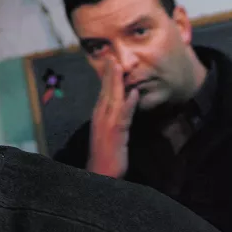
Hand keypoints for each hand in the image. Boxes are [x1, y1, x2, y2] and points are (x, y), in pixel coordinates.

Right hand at [86, 59, 138, 178]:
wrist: (100, 174)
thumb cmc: (106, 158)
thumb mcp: (109, 136)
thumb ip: (114, 122)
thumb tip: (121, 110)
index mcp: (99, 117)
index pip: (103, 93)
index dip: (107, 78)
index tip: (110, 63)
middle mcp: (100, 118)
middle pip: (105, 92)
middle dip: (109, 74)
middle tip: (112, 57)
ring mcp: (106, 125)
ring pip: (112, 99)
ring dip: (116, 82)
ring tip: (119, 66)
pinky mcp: (115, 134)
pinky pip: (123, 115)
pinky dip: (128, 103)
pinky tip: (133, 93)